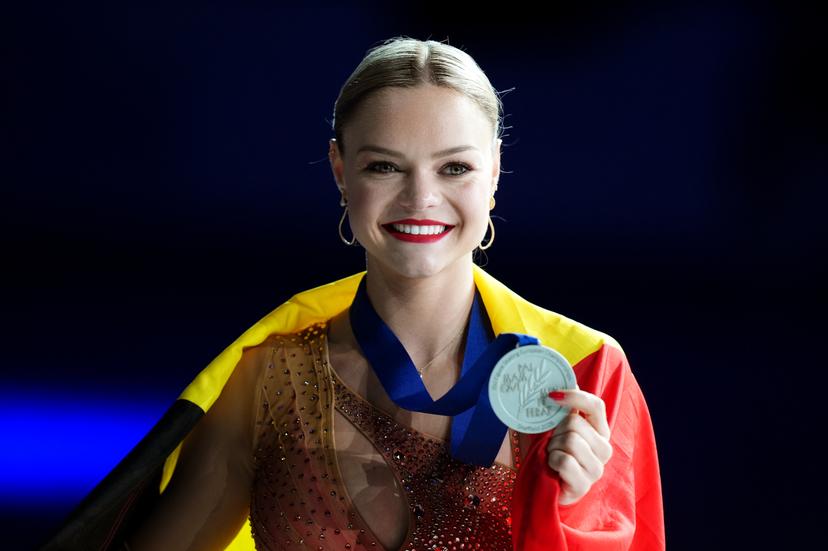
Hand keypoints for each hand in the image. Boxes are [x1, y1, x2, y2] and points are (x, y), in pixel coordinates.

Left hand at [546, 386, 612, 505]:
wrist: (540, 485)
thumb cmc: (547, 452)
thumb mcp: (550, 426)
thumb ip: (557, 406)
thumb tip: (560, 377)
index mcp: (599, 430)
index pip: (596, 405)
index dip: (574, 396)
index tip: (550, 396)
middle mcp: (604, 448)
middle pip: (575, 423)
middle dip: (554, 431)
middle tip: (551, 442)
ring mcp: (596, 468)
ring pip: (570, 441)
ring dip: (552, 447)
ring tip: (552, 455)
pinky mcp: (584, 485)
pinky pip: (565, 461)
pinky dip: (551, 461)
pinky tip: (553, 468)